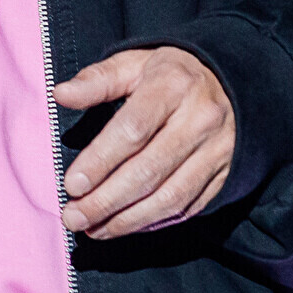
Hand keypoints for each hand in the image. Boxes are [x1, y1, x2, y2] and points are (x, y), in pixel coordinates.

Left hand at [53, 47, 234, 237]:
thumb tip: (61, 94)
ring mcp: (217, 150)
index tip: (71, 185)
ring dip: (126, 220)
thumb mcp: (134, 64)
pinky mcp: (225, 175)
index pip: (133, 130)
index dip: (100, 161)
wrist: (231, 82)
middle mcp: (201, 119)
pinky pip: (187, 208)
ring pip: (169, 197)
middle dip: (106, 200)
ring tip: (93, 229)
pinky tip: (123, 225)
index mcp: (174, 85)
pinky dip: (152, 222)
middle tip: (73, 217)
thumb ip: (98, 80)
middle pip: (149, 170)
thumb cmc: (171, 75)